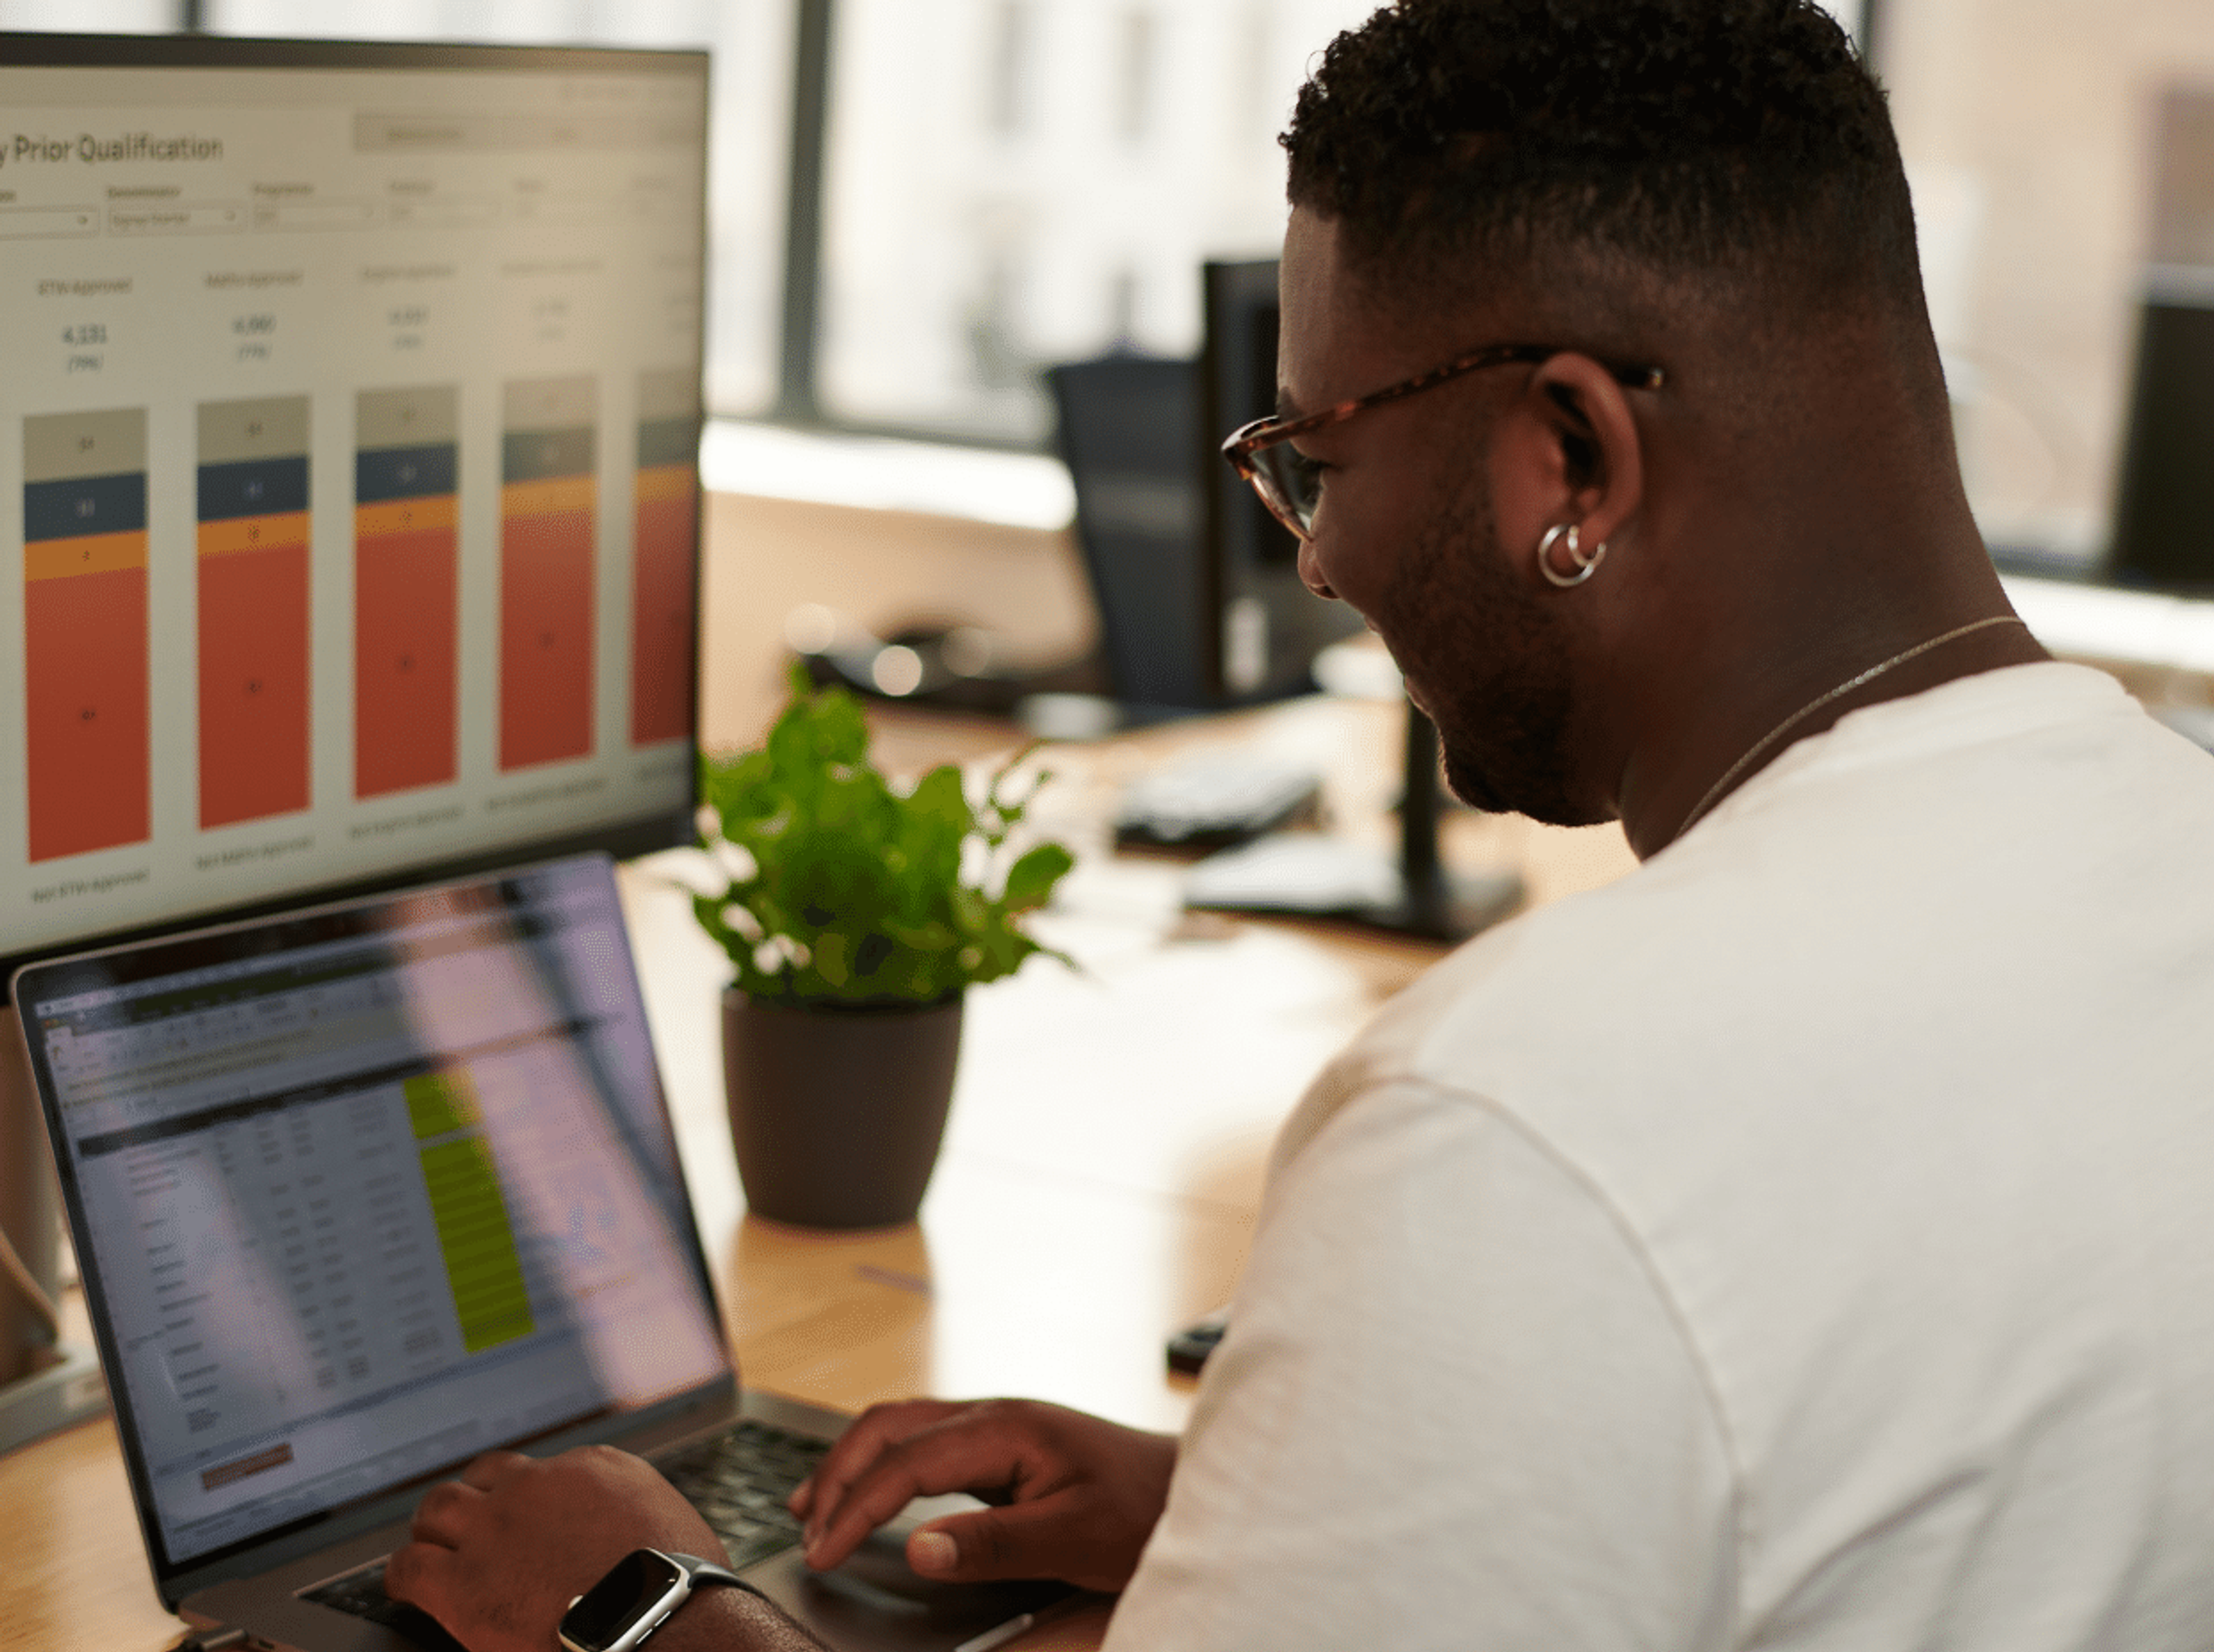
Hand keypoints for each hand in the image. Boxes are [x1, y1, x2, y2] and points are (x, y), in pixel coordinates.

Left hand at [385, 1444, 727, 1651]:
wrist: (659, 1623)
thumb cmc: (677, 1586)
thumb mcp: (665, 1523)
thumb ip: (627, 1516)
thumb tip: (618, 1535)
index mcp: (592, 1468)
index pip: (540, 1469)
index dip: (526, 1498)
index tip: (527, 1519)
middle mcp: (537, 1485)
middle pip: (483, 1475)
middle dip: (473, 1498)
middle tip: (470, 1526)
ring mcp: (495, 1529)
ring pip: (437, 1507)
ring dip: (435, 1529)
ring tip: (432, 1549)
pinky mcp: (464, 1583)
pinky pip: (408, 1566)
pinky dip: (404, 1574)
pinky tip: (407, 1586)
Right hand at [789, 1399, 1175, 1592]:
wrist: (1188, 1487)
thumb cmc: (1142, 1509)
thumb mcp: (1073, 1538)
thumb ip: (994, 1544)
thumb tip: (918, 1550)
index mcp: (1005, 1428)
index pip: (905, 1461)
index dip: (855, 1508)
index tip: (821, 1552)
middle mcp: (993, 1414)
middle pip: (888, 1427)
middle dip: (836, 1475)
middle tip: (803, 1532)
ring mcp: (996, 1424)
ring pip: (901, 1426)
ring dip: (852, 1464)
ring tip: (812, 1509)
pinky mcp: (1002, 1444)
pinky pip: (924, 1442)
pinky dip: (882, 1465)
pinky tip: (872, 1494)